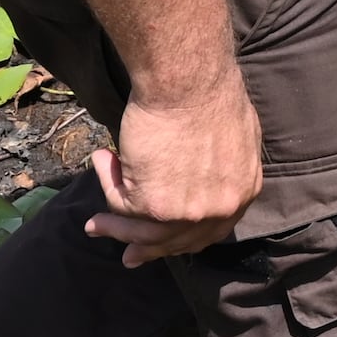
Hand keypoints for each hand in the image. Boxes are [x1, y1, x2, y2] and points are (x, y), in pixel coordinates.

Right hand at [88, 67, 262, 266]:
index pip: (212, 230)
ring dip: (115, 228)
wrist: (187, 80)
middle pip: (178, 241)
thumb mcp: (235, 136)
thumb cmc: (208, 92)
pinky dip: (107, 184)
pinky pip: (121, 203)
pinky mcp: (153, 205)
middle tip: (129, 256)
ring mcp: (186, 212)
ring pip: (144, 232)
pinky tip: (102, 160)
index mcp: (242, 192)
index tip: (164, 244)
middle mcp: (218, 210)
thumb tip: (200, 178)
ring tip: (94, 224)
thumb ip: (221, 168)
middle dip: (147, 249)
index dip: (183, 239)